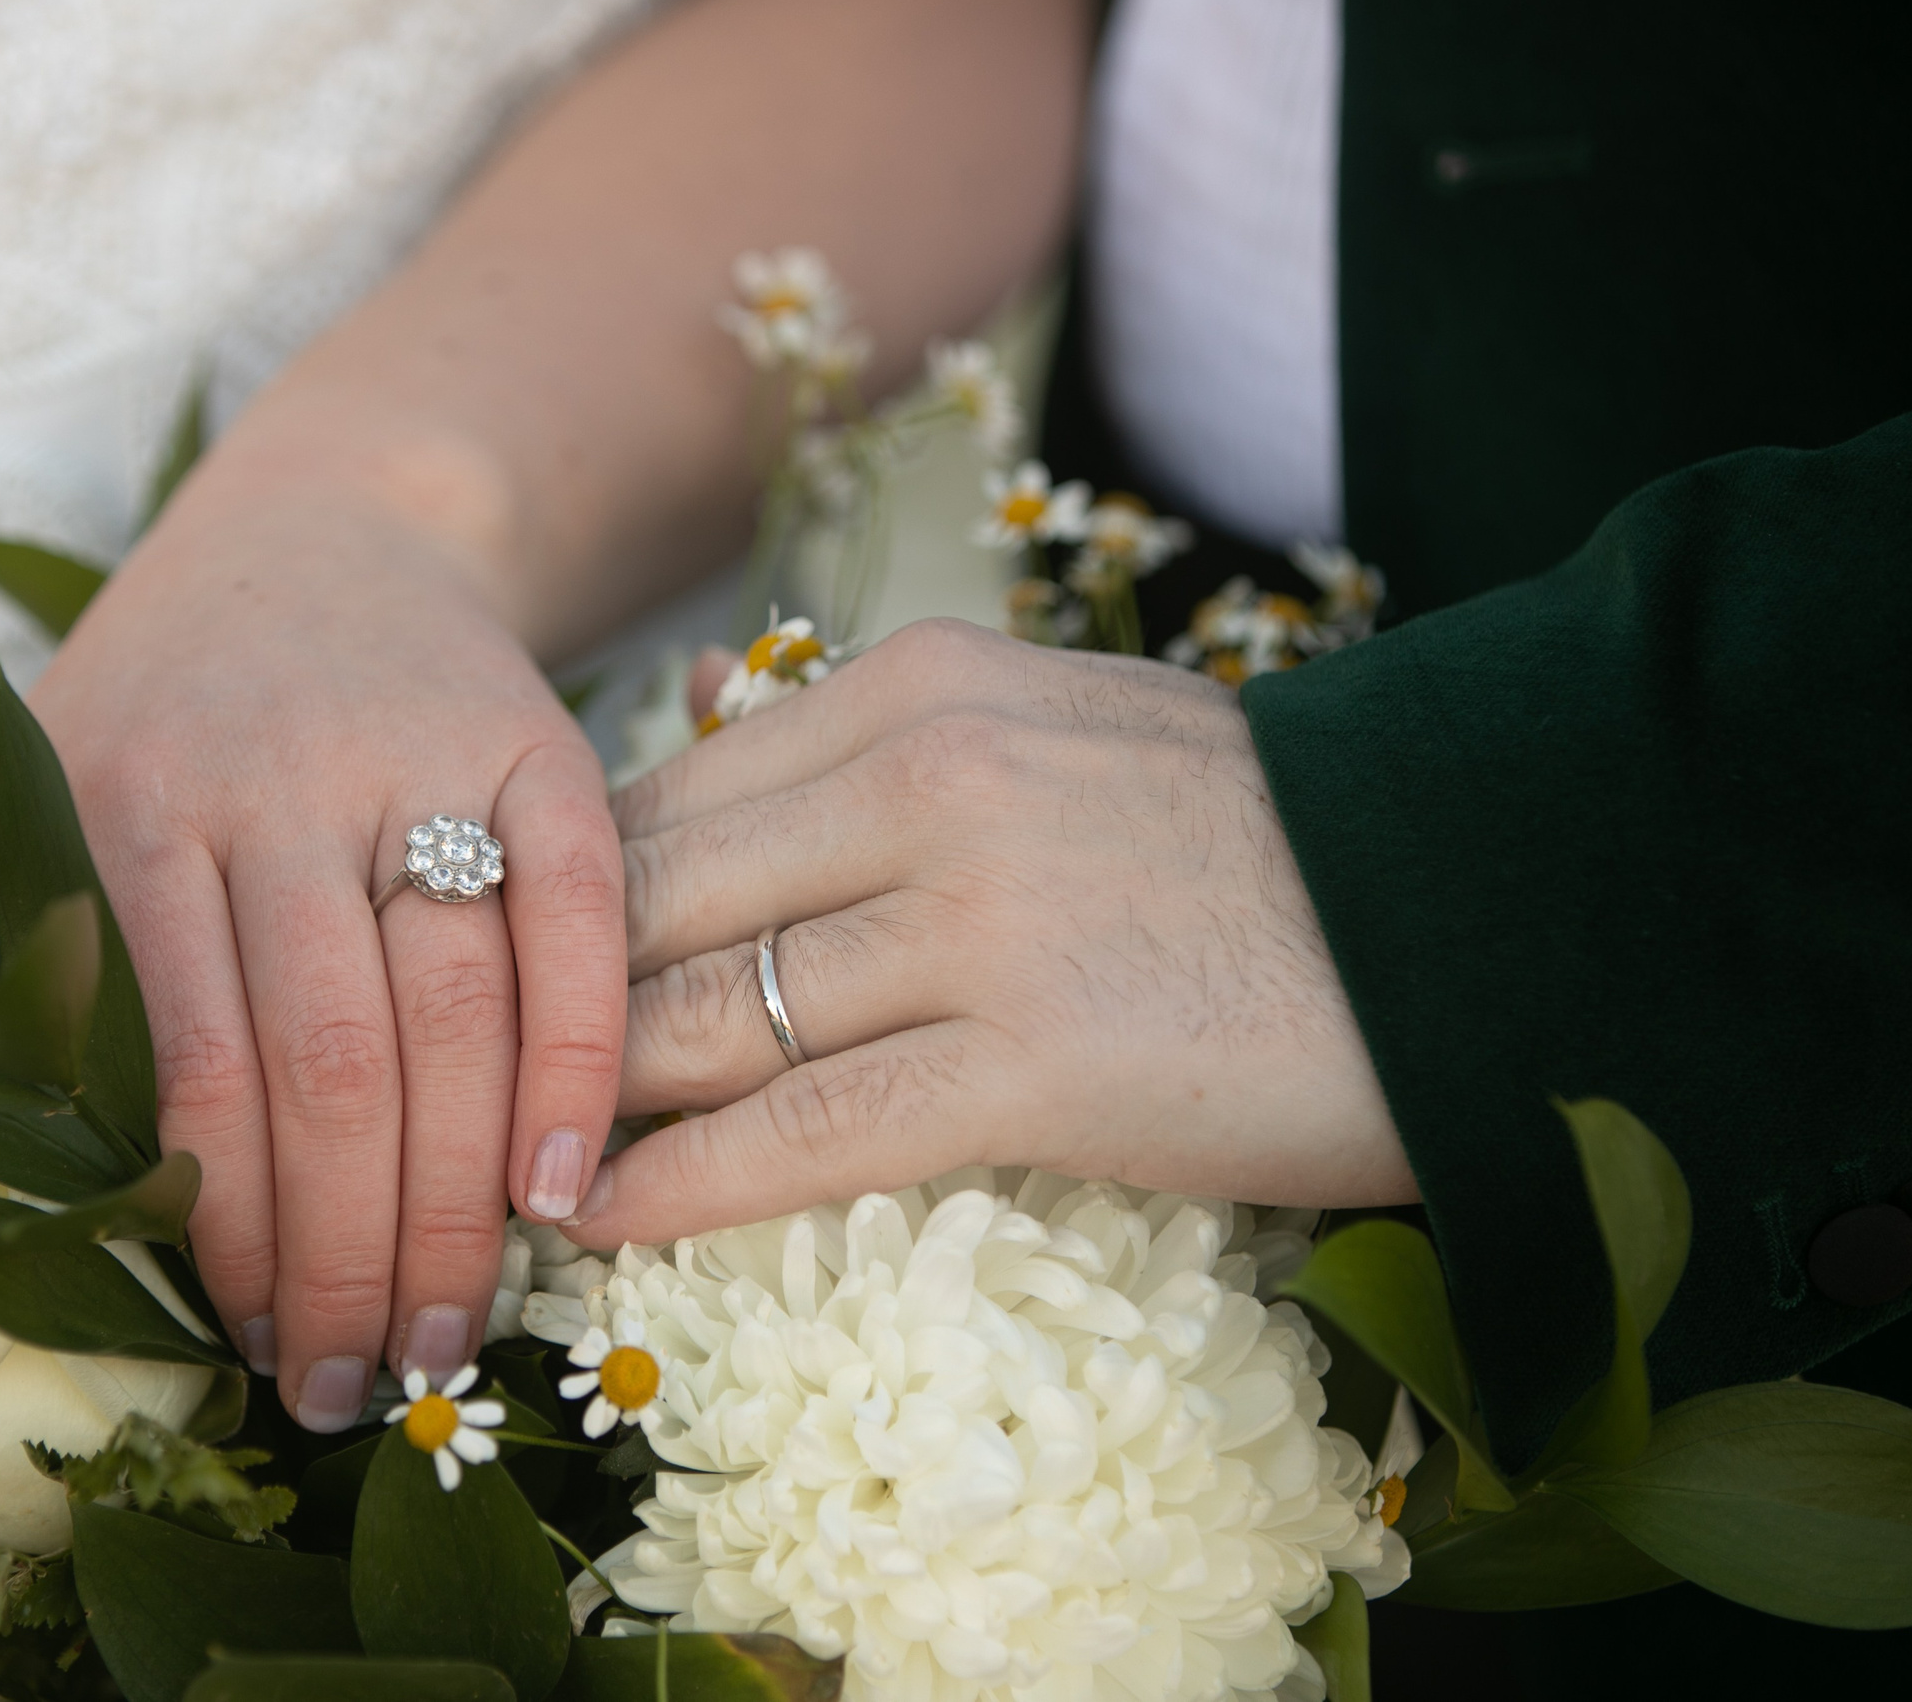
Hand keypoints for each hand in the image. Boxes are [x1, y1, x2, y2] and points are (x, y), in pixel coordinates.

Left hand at [27, 472, 622, 1429]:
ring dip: (459, 1203)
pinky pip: (573, 926)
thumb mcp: (29, 806)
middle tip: (362, 1388)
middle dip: (349, 1258)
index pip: (189, 1075)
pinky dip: (579, 1062)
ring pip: (452, 1017)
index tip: (248, 1358)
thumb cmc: (165, 709)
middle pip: (331, 1065)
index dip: (229, 1240)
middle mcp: (269, 777)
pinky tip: (564, 1187)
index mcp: (121, 808)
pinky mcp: (537, 744)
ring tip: (454, 1335)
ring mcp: (415, 757)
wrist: (327, 528)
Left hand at [569, 618, 1411, 1247]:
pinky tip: (595, 1224)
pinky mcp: (1036, 1060)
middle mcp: (928, 777)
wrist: (1460, 907)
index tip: (500, 983)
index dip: (560, 905)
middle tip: (451, 1092)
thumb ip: (881, 761)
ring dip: (578, 1103)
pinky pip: (804, 1130)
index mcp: (920, 687)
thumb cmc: (1244, 838)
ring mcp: (978, 916)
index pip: (672, 798)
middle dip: (536, 1007)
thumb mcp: (1051, 731)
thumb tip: (710, 810)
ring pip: (705, 1016)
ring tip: (488, 1173)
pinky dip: (677, 1183)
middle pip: (655, 901)